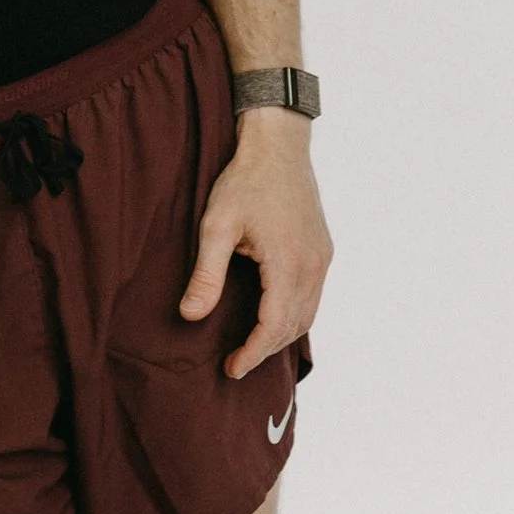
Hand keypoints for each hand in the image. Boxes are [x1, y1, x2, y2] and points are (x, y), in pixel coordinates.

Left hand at [182, 115, 332, 381]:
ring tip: (253, 345)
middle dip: (266, 349)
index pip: (274, 326)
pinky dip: (295, 316)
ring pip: (308, 314)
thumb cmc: (244, 181)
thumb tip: (191, 316)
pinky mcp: (323, 250)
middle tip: (236, 362)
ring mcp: (321, 257)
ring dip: (282, 335)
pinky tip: (275, 317)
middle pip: (294, 326)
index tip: (231, 367)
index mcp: (287, 263)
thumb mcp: (216, 226)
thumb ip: (206, 274)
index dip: (253, 353)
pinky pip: (314, 296)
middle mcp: (312, 265)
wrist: (278, 145)